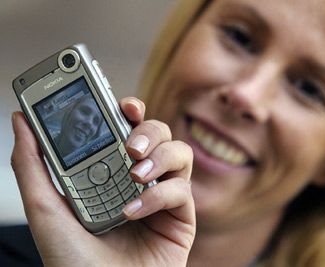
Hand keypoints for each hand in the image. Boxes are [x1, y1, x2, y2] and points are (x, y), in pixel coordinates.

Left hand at [11, 97, 194, 266]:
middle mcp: (141, 180)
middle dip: (148, 131)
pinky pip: (181, 190)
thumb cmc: (71, 259)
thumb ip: (32, 164)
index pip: (128, 129)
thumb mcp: (44, 208)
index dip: (131, 111)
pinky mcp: (181, 217)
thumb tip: (22, 122)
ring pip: (180, 154)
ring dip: (160, 157)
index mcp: (113, 172)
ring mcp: (163, 196)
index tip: (124, 105)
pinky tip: (133, 212)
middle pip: (160, 134)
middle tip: (130, 147)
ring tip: (135, 176)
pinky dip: (159, 196)